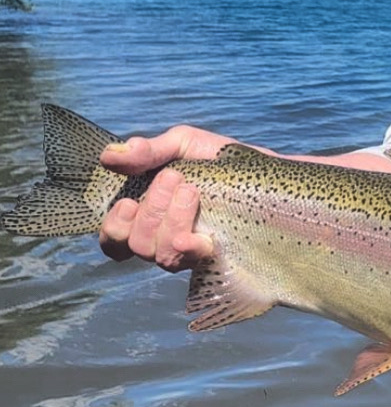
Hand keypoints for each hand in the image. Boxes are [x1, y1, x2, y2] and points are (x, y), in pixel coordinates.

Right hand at [98, 126, 234, 270]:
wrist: (265, 168)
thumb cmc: (217, 158)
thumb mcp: (181, 144)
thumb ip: (147, 151)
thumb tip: (109, 155)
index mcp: (149, 216)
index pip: (114, 240)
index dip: (114, 229)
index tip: (128, 202)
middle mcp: (165, 239)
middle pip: (137, 245)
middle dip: (151, 209)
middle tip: (174, 177)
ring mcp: (190, 251)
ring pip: (161, 256)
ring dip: (171, 221)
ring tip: (191, 191)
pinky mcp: (216, 256)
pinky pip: (193, 263)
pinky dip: (188, 249)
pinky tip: (198, 235)